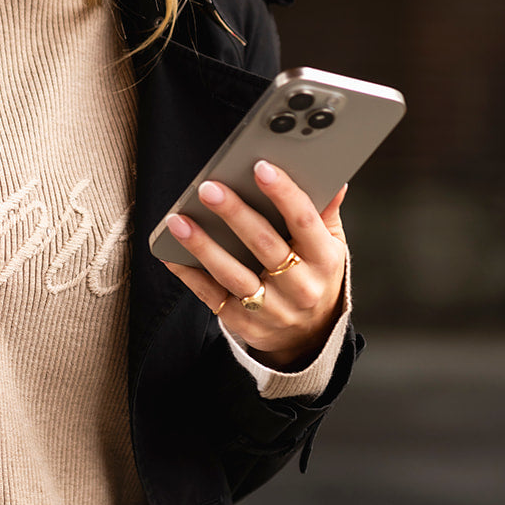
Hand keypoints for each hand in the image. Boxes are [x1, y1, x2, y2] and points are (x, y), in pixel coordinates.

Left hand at [161, 160, 347, 369]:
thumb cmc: (317, 278)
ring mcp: (271, 308)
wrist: (309, 337)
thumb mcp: (332, 247)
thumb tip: (334, 181)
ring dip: (203, 245)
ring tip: (179, 221)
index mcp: (324, 260)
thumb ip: (325, 214)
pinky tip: (170, 255)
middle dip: (234, 213)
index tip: (261, 168)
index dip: (283, 193)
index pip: (304, 221)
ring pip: (233, 274)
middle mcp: (300, 286)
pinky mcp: (244, 322)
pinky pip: (211, 296)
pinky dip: (189, 275)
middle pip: (264, 244)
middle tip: (209, 189)